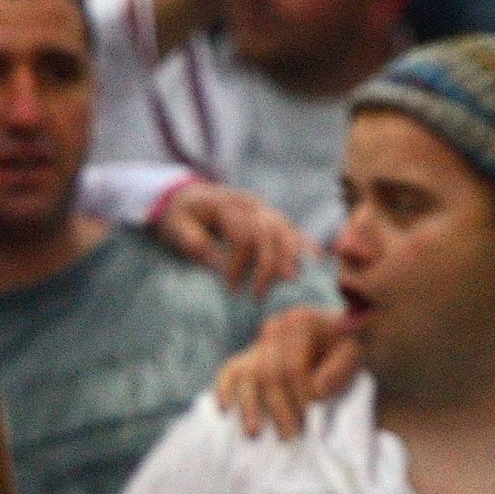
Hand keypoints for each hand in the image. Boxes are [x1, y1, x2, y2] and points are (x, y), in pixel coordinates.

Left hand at [149, 181, 304, 294]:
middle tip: (257, 295)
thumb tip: (219, 265)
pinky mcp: (270, 220)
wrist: (187, 198)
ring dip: (289, 258)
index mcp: (229, 204)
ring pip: (285, 231)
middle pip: (270, 233)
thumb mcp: (177, 229)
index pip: (244, 234)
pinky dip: (304, 245)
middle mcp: (252, 205)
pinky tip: (317, 260)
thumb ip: (196, 243)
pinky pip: (292, 231)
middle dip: (267, 266)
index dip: (239, 263)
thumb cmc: (180, 216)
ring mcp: (264, 211)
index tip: (230, 289)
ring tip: (291, 282)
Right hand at [213, 303, 359, 437]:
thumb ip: (339, 368)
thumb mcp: (352, 353)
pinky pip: (229, 371)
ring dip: (250, 407)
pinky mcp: (247, 357)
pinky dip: (223, 389)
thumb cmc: (343, 349)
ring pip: (247, 376)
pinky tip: (224, 409)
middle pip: (269, 374)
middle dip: (280, 408)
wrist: (333, 337)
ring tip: (255, 434)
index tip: (313, 415)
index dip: (301, 394)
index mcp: (301, 322)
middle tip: (292, 436)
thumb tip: (316, 390)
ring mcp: (259, 342)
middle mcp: (275, 328)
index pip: (292, 366)